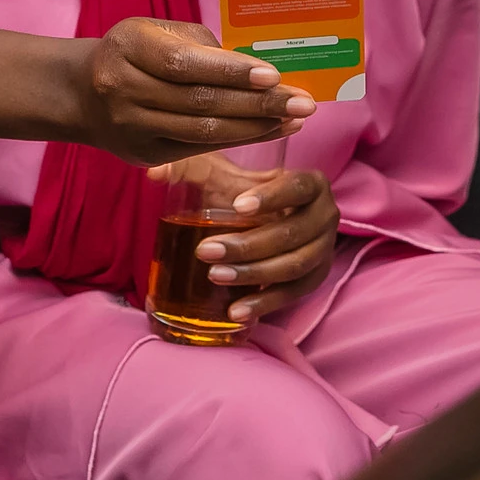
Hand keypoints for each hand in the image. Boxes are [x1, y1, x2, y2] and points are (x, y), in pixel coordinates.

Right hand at [78, 17, 315, 165]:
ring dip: (256, 127)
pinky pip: (199, 148)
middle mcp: (123, 89)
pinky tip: (270, 131)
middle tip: (303, 103)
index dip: (231, 72)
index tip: (274, 76)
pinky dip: (239, 140)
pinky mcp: (143, 155)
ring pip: (203, 130)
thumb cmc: (137, 52)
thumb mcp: (159, 31)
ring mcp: (131, 127)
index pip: (185, 63)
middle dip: (258, 104)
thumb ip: (203, 45)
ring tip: (295, 119)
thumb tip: (258, 71)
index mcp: (128, 46)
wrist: (83, 93)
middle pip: (200, 101)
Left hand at [151, 154, 340, 320]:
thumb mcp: (220, 175)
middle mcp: (326, 215)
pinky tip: (235, 311)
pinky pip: (293, 295)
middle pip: (291, 233)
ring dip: (254, 274)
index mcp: (311, 183)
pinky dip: (264, 304)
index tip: (237, 206)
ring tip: (214, 276)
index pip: (298, 187)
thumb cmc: (242, 194)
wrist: (267, 220)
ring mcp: (324, 250)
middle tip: (206, 251)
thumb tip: (153, 172)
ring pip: (293, 267)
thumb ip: (188, 168)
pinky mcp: (315, 279)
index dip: (271, 197)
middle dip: (248, 245)